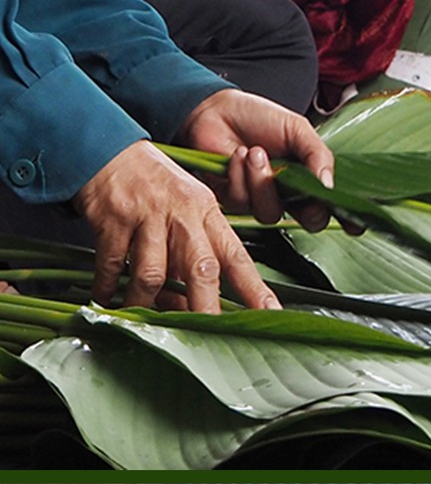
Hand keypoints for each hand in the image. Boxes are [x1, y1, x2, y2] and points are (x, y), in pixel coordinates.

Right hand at [73, 140, 280, 312]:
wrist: (106, 147)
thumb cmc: (153, 185)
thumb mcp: (186, 209)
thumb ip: (193, 255)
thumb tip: (193, 307)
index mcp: (206, 213)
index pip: (237, 258)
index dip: (255, 289)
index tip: (270, 314)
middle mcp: (182, 215)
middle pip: (201, 270)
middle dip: (205, 308)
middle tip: (206, 335)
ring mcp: (147, 217)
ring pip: (153, 274)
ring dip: (145, 302)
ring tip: (138, 316)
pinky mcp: (113, 220)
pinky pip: (113, 265)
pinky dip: (108, 287)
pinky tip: (106, 298)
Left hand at [177, 89, 335, 231]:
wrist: (216, 110)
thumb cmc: (257, 117)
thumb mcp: (296, 129)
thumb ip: (317, 155)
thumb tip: (329, 184)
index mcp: (310, 179)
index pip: (333, 206)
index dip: (347, 220)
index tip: (355, 225)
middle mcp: (290, 196)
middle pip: (310, 222)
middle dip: (305, 207)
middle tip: (294, 181)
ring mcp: (263, 201)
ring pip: (272, 213)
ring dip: (262, 182)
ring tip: (255, 152)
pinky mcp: (236, 202)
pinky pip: (243, 203)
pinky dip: (240, 176)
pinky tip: (237, 155)